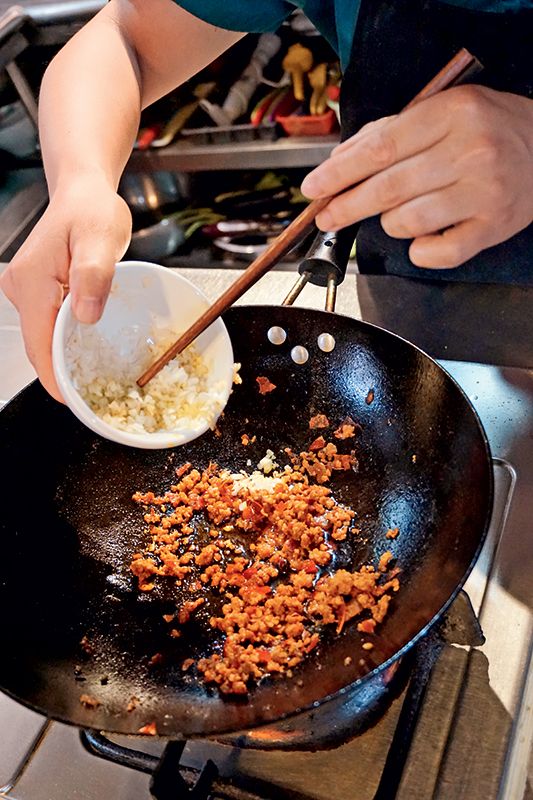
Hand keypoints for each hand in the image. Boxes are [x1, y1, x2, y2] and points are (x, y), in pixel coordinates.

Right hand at [0, 176, 130, 400]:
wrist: (82, 192)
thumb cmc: (92, 210)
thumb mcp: (101, 237)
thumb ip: (94, 275)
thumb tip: (84, 316)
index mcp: (32, 280)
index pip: (38, 343)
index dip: (54, 377)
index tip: (72, 401)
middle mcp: (21, 289)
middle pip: (38, 346)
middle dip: (61, 374)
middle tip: (90, 397)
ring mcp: (26, 291)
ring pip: (43, 338)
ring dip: (63, 360)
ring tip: (91, 381)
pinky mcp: (36, 292)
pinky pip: (48, 326)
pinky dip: (64, 343)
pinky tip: (85, 353)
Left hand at [301, 86, 532, 268]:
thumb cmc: (489, 129)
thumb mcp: (443, 112)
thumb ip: (389, 132)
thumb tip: (339, 162)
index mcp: (453, 113)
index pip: (380, 149)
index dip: (339, 173)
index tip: (313, 188)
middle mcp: (471, 151)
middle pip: (387, 188)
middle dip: (346, 207)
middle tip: (327, 216)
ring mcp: (484, 192)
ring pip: (407, 223)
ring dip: (389, 224)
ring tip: (397, 214)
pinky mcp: (492, 227)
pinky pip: (437, 253)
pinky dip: (419, 251)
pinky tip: (423, 236)